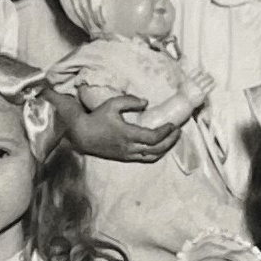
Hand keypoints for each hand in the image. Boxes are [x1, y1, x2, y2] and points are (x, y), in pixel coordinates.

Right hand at [60, 91, 180, 163]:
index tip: (173, 125)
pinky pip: (145, 159)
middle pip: (157, 149)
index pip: (153, 137)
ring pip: (152, 156)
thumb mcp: (112, 104)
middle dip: (170, 141)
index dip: (166, 133)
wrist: (81, 135)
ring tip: (172, 139)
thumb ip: (130, 101)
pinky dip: (155, 154)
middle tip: (178, 131)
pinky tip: (160, 147)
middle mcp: (129, 147)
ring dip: (165, 149)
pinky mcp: (124, 158)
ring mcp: (127, 155)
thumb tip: (146, 102)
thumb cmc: (96, 117)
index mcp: (128, 134)